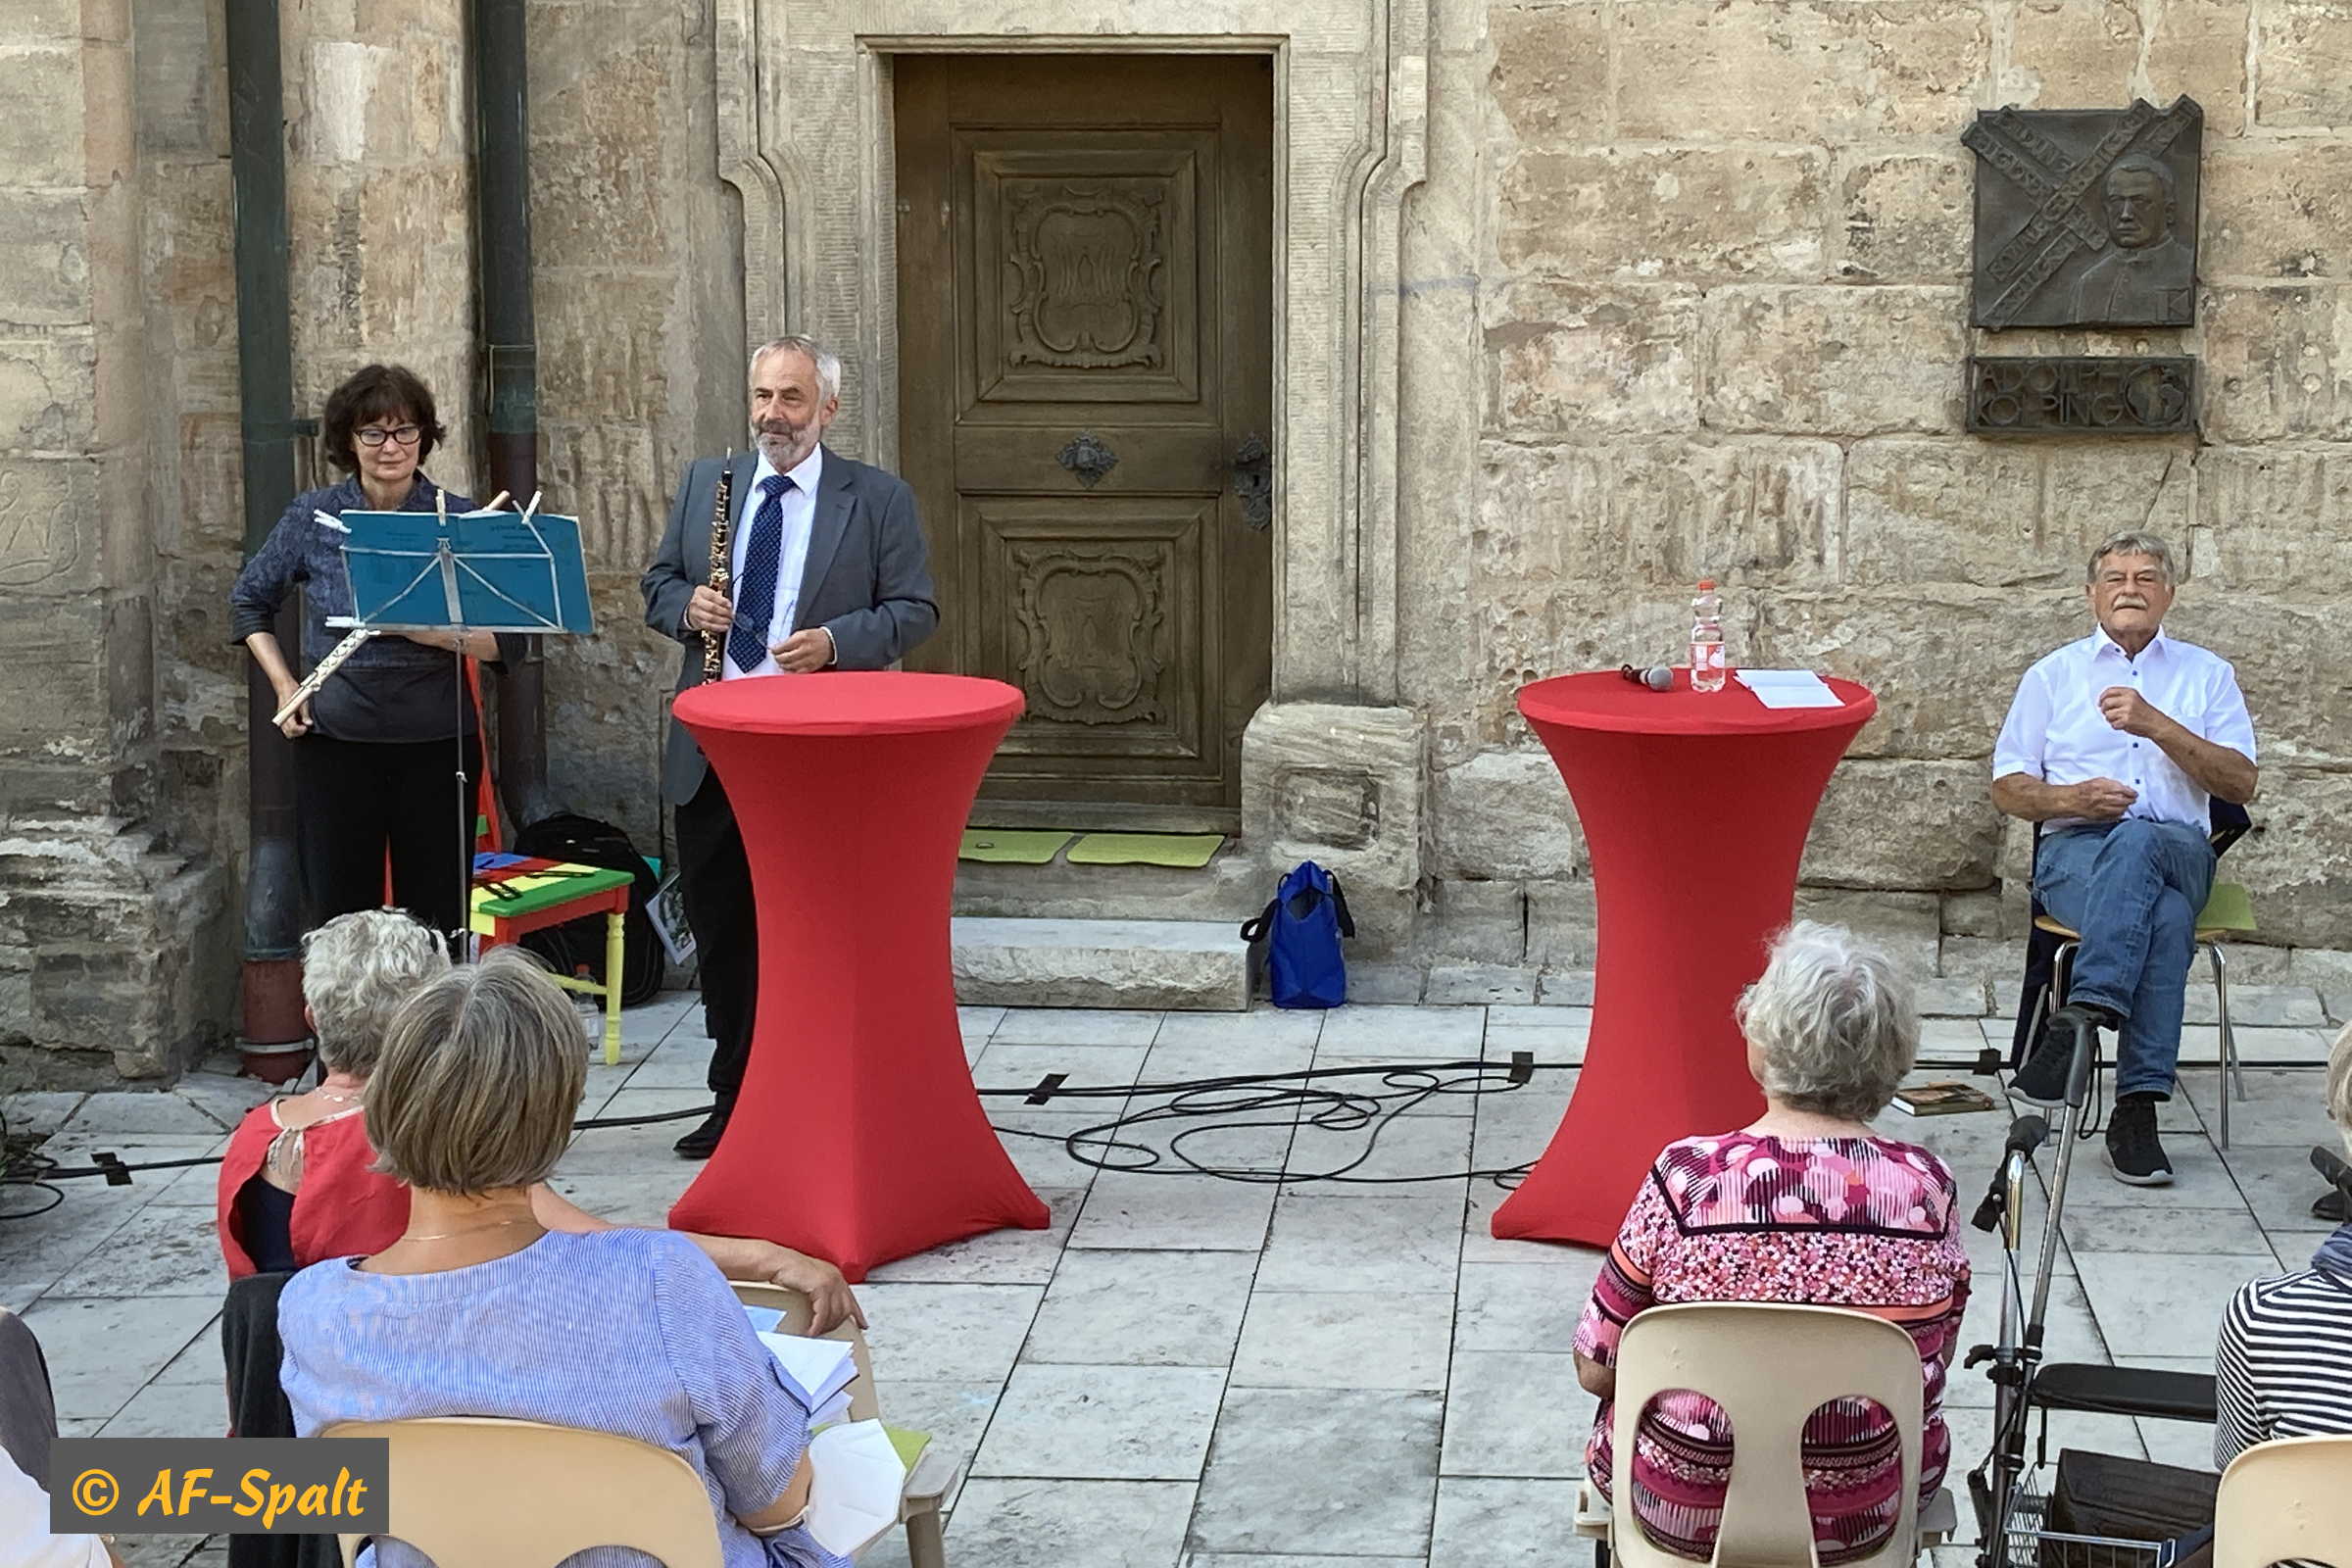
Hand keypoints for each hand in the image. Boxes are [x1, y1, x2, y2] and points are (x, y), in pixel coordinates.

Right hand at [273, 685, 312, 738]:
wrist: (285, 686)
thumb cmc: (292, 692)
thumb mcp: (303, 703)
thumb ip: (305, 714)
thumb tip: (308, 723)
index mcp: (287, 713)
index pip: (292, 728)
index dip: (300, 730)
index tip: (306, 728)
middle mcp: (282, 717)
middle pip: (288, 732)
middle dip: (297, 733)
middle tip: (305, 728)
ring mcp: (281, 717)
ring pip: (286, 731)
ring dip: (294, 731)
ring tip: (302, 726)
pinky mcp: (282, 716)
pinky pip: (285, 726)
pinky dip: (291, 728)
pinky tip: (298, 724)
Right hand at [686, 585, 734, 635]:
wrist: (694, 608)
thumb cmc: (706, 599)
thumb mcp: (711, 592)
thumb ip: (720, 596)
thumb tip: (730, 605)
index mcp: (700, 591)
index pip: (712, 596)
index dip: (722, 601)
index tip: (730, 605)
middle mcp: (696, 601)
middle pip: (712, 607)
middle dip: (724, 612)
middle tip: (731, 614)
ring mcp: (696, 612)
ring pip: (710, 618)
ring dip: (722, 620)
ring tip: (729, 621)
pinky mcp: (697, 622)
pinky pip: (709, 626)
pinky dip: (718, 627)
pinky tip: (725, 627)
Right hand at [752, 1244, 866, 1332]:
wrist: (777, 1261)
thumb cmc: (788, 1271)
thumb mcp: (810, 1281)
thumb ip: (821, 1293)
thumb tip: (824, 1310)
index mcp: (835, 1275)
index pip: (851, 1299)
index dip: (858, 1314)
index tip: (862, 1325)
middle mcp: (836, 1277)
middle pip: (846, 1309)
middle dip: (836, 1324)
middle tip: (824, 1334)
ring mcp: (830, 1281)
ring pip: (836, 1313)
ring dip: (825, 1327)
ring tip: (815, 1334)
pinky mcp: (821, 1286)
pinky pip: (823, 1313)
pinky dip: (817, 1325)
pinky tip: (811, 1331)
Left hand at [771, 628, 833, 673]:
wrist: (830, 643)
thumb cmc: (815, 637)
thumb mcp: (802, 633)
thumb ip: (789, 640)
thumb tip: (777, 648)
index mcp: (801, 639)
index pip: (783, 647)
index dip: (775, 650)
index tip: (773, 650)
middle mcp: (805, 650)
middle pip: (785, 658)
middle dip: (778, 658)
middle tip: (776, 657)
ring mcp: (808, 660)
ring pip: (790, 666)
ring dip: (783, 665)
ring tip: (782, 662)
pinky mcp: (811, 668)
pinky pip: (797, 672)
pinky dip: (790, 671)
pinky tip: (788, 669)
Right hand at [2067, 777, 2138, 820]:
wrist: (2072, 800)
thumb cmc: (2083, 790)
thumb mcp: (2098, 781)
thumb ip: (2112, 784)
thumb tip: (2123, 788)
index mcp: (2103, 787)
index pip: (2123, 790)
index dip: (2131, 792)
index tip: (2134, 793)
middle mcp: (2104, 798)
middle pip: (2124, 801)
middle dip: (2131, 800)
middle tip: (2133, 799)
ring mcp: (2102, 809)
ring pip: (2121, 810)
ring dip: (2126, 807)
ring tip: (2126, 805)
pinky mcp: (2101, 816)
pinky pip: (2114, 817)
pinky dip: (2119, 814)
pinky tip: (2119, 812)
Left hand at [2097, 685, 2173, 739]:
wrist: (2156, 723)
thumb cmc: (2146, 713)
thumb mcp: (2135, 699)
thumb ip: (2121, 697)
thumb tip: (2104, 700)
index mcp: (2130, 692)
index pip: (2110, 691)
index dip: (2102, 697)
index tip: (2100, 702)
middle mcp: (2128, 700)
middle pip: (2106, 702)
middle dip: (2104, 709)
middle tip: (2107, 713)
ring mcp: (2127, 710)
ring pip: (2107, 715)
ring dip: (2110, 719)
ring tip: (2119, 719)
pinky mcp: (2126, 720)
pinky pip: (2113, 724)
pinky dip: (2116, 726)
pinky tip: (2123, 724)